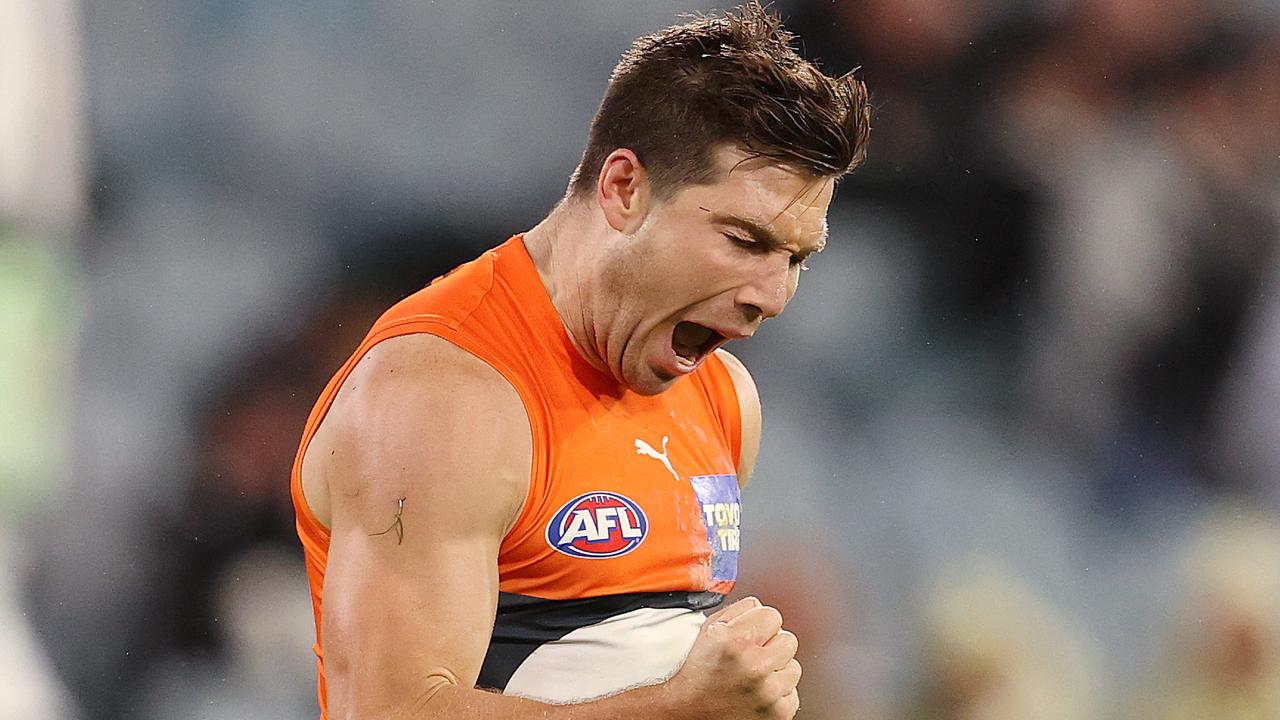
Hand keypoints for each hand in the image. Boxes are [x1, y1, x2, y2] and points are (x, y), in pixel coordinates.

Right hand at [665, 597, 801, 718]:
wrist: (689, 714)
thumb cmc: (698, 675)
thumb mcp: (709, 631)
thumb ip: (737, 611)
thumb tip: (759, 606)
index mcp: (738, 641)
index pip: (773, 615)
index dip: (760, 624)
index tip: (751, 635)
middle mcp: (756, 666)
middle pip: (788, 640)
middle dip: (771, 646)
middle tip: (752, 657)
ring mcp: (769, 692)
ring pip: (793, 667)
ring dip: (776, 671)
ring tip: (754, 677)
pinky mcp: (778, 712)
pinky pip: (792, 692)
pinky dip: (778, 694)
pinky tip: (758, 693)